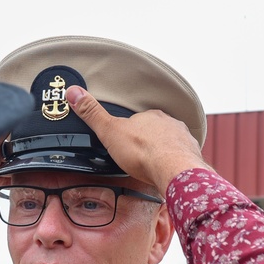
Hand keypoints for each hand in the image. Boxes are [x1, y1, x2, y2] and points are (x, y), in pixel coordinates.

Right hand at [65, 86, 210, 194]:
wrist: (173, 170)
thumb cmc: (142, 152)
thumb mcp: (109, 131)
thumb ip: (92, 114)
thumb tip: (73, 91)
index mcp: (150, 116)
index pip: (138, 120)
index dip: (129, 131)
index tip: (123, 141)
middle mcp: (169, 122)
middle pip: (155, 130)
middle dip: (146, 140)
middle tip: (136, 155)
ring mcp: (182, 138)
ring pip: (169, 142)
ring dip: (162, 151)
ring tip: (151, 165)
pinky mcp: (191, 155)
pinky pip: (181, 156)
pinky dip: (174, 163)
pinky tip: (167, 172)